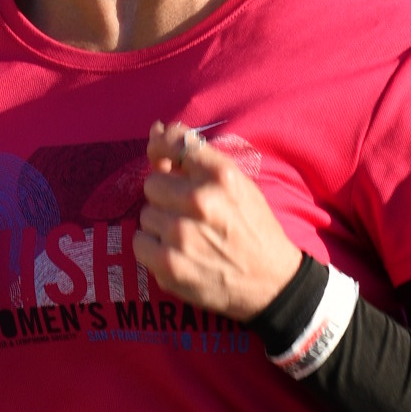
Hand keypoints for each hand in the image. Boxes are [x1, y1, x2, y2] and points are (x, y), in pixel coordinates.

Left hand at [133, 123, 300, 321]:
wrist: (271, 282)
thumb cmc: (252, 229)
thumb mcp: (238, 185)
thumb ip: (198, 159)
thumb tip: (156, 129)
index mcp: (221, 176)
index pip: (175, 144)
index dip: (162, 149)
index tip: (163, 160)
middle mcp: (200, 201)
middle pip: (152, 184)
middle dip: (166, 197)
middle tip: (187, 213)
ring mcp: (182, 235)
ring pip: (146, 215)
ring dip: (161, 224)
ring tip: (187, 237)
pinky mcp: (169, 266)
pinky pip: (139, 243)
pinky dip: (153, 249)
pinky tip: (176, 253)